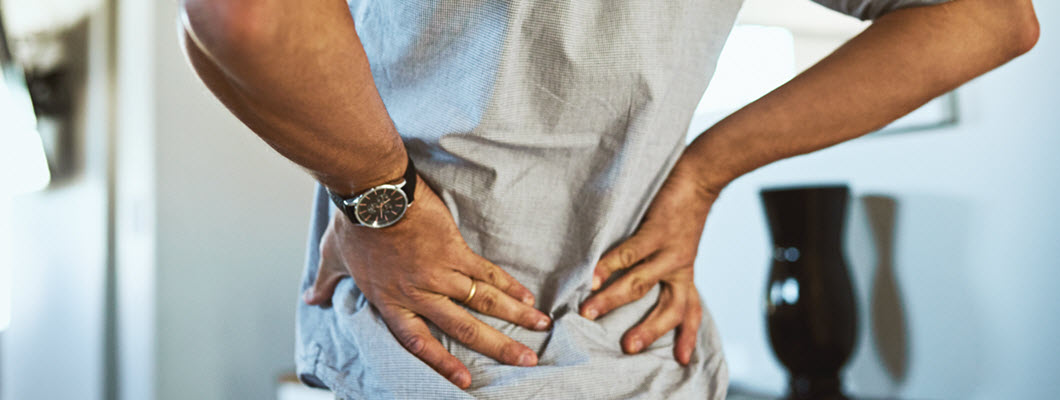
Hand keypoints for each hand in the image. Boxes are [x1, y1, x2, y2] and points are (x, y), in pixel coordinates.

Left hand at [303, 176, 551, 388]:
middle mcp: (419, 293)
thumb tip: (311, 297)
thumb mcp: (333, 258)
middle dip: (497, 346)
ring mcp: (440, 272)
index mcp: (391, 300)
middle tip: (525, 360)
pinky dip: (509, 285)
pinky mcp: (455, 250)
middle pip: (464, 327)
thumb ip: (327, 282)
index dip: (442, 362)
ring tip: (540, 328)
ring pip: (483, 301)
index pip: (418, 341)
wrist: (372, 192)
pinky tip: (527, 296)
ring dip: (515, 316)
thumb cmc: (352, 224)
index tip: (466, 381)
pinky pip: (487, 273)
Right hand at [579, 157, 719, 364]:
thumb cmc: (682, 209)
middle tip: (627, 348)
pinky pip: (629, 254)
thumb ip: (661, 264)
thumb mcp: (679, 244)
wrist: (700, 175)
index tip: (684, 361)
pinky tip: (593, 277)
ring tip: (588, 313)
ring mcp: (669, 250)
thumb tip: (627, 281)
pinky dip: (608, 266)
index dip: (688, 336)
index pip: (691, 310)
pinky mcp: (657, 231)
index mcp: (685, 273)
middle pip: (669, 309)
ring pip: (639, 284)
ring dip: (612, 300)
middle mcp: (680, 267)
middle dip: (648, 330)